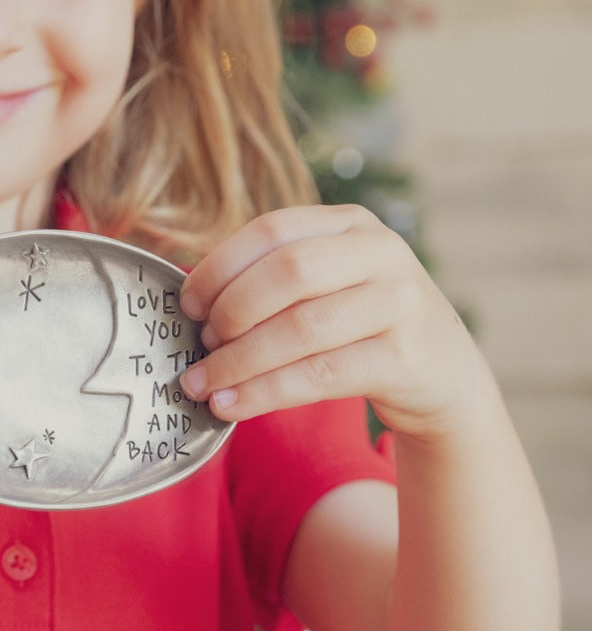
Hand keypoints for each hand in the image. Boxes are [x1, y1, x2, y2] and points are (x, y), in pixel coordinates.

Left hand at [177, 205, 492, 439]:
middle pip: (287, 272)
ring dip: (238, 362)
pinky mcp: (405, 358)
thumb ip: (273, 280)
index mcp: (351, 224)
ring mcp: (400, 303)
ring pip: (300, 330)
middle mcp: (381, 252)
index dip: (220, 266)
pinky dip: (264, 393)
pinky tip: (230, 406)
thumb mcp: (328, 283)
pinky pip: (319, 376)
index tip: (188, 304)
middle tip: (199, 344)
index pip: (272, 230)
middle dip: (231, 312)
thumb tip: (190, 306)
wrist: (443, 377)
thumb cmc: (360, 325)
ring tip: (200, 385)